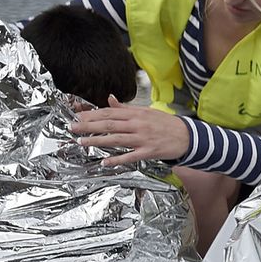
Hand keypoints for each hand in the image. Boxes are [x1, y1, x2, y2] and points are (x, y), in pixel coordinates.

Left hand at [71, 95, 190, 165]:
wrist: (187, 136)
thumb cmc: (166, 124)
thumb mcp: (146, 112)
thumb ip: (126, 108)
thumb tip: (110, 99)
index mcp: (137, 114)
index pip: (110, 113)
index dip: (92, 114)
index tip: (78, 116)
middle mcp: (138, 125)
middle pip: (109, 125)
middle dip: (88, 126)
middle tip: (72, 127)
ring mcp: (143, 138)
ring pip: (116, 139)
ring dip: (97, 141)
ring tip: (81, 142)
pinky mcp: (148, 151)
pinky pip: (130, 156)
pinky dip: (117, 159)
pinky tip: (104, 162)